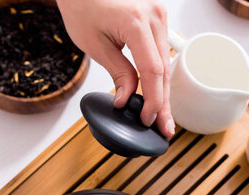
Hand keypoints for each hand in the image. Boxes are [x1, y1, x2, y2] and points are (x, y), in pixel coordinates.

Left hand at [57, 0, 174, 136]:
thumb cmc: (82, 4)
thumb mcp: (94, 44)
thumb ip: (117, 72)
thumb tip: (126, 99)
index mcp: (136, 22)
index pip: (153, 71)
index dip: (152, 100)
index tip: (146, 120)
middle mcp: (155, 16)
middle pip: (164, 69)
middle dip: (163, 102)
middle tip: (164, 128)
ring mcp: (159, 14)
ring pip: (166, 62)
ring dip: (163, 91)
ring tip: (162, 117)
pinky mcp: (157, 17)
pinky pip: (161, 51)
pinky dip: (159, 74)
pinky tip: (157, 93)